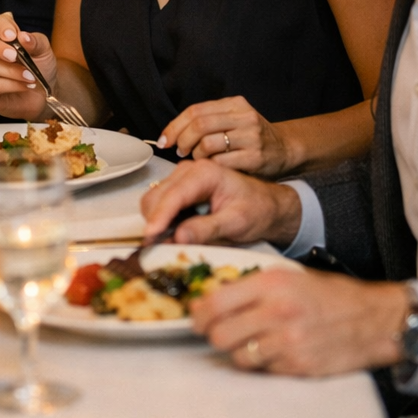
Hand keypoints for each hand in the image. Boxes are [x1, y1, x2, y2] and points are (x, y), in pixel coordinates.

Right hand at [0, 11, 51, 119]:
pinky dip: (10, 85)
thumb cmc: (41, 68)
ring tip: (30, 77)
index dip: (2, 26)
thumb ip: (35, 42)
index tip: (13, 35)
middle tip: (14, 56)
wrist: (44, 94)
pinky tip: (24, 86)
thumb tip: (24, 36)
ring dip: (11, 71)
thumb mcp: (44, 52)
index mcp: (1, 36)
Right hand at [140, 159, 302, 250]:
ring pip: (153, 200)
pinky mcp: (178, 188)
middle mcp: (188, 170)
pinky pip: (160, 204)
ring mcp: (181, 178)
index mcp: (204, 173)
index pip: (173, 196)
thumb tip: (178, 237)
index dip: (159, 217)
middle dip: (154, 222)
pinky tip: (173, 232)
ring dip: (156, 222)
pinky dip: (161, 220)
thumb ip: (207, 229)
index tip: (150, 237)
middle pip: (156, 196)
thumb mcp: (236, 223)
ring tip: (168, 241)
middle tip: (158, 247)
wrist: (267, 205)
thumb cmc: (256, 210)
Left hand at [158, 97, 288, 176]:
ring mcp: (251, 137)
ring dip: (196, 155)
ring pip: (208, 144)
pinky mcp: (255, 158)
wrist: (285, 150)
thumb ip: (208, 121)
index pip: (196, 111)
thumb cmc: (251, 137)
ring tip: (197, 159)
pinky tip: (211, 168)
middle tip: (179, 151)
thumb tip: (172, 133)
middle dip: (183, 140)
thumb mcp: (233, 120)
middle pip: (200, 125)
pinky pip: (221, 163)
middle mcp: (244, 117)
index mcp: (235, 104)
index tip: (164, 140)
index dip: (175, 126)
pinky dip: (209, 167)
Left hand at [188, 268, 408, 376]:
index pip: (216, 303)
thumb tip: (214, 299)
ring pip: (239, 357)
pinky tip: (275, 353)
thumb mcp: (289, 277)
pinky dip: (264, 365)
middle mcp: (277, 313)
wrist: (373, 320)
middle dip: (214, 336)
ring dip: (239, 352)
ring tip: (250, 343)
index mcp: (271, 285)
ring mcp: (288, 343)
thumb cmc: (330, 296)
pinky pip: (264, 371)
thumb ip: (252, 287)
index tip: (197, 317)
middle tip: (218, 333)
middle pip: (220, 335)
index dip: (200, 314)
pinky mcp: (299, 367)